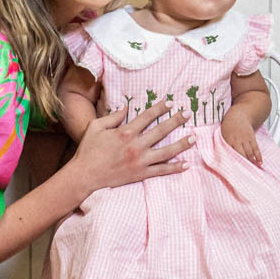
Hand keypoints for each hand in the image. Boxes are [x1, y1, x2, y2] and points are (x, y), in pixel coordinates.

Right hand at [69, 100, 192, 193]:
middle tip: (188, 113)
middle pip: (161, 130)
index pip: (147, 116)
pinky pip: (161, 171)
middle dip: (176, 120)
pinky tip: (185, 164)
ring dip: (182, 144)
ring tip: (194, 138)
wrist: (85, 175)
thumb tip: (125, 107)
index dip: (160, 108)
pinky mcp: (141, 174)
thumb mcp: (96, 127)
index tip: (170, 103)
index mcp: (125, 132)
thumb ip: (112, 117)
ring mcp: (140, 161)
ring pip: (167, 151)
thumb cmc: (88, 150)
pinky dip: (174, 168)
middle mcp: (136, 146)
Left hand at [221, 109, 261, 166]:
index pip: (229, 153)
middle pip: (240, 154)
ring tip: (252, 170)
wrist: (239, 115)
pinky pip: (256, 148)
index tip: (231, 171)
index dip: (231, 162)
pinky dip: (258, 156)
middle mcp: (237, 140)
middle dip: (242, 164)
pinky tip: (259, 162)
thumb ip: (221, 145)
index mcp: (227, 140)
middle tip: (243, 174)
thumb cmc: (228, 126)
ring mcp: (245, 139)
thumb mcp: (221, 135)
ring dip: (250, 161)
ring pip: (249, 152)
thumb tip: (217, 157)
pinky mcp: (252, 138)